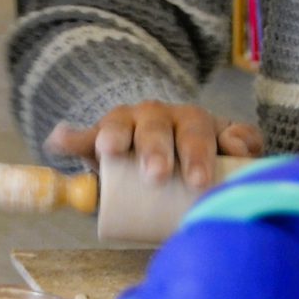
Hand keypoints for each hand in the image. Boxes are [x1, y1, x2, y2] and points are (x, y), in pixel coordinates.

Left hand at [46, 103, 263, 188]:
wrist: (180, 152)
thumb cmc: (136, 160)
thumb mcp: (106, 156)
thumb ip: (83, 149)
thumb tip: (55, 139)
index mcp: (129, 121)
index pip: (118, 122)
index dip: (114, 133)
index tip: (109, 150)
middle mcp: (165, 117)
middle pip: (159, 127)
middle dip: (156, 149)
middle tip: (155, 175)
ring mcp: (201, 123)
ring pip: (199, 128)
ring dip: (198, 152)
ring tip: (197, 181)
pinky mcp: (234, 135)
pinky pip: (242, 134)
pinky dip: (243, 142)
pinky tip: (242, 154)